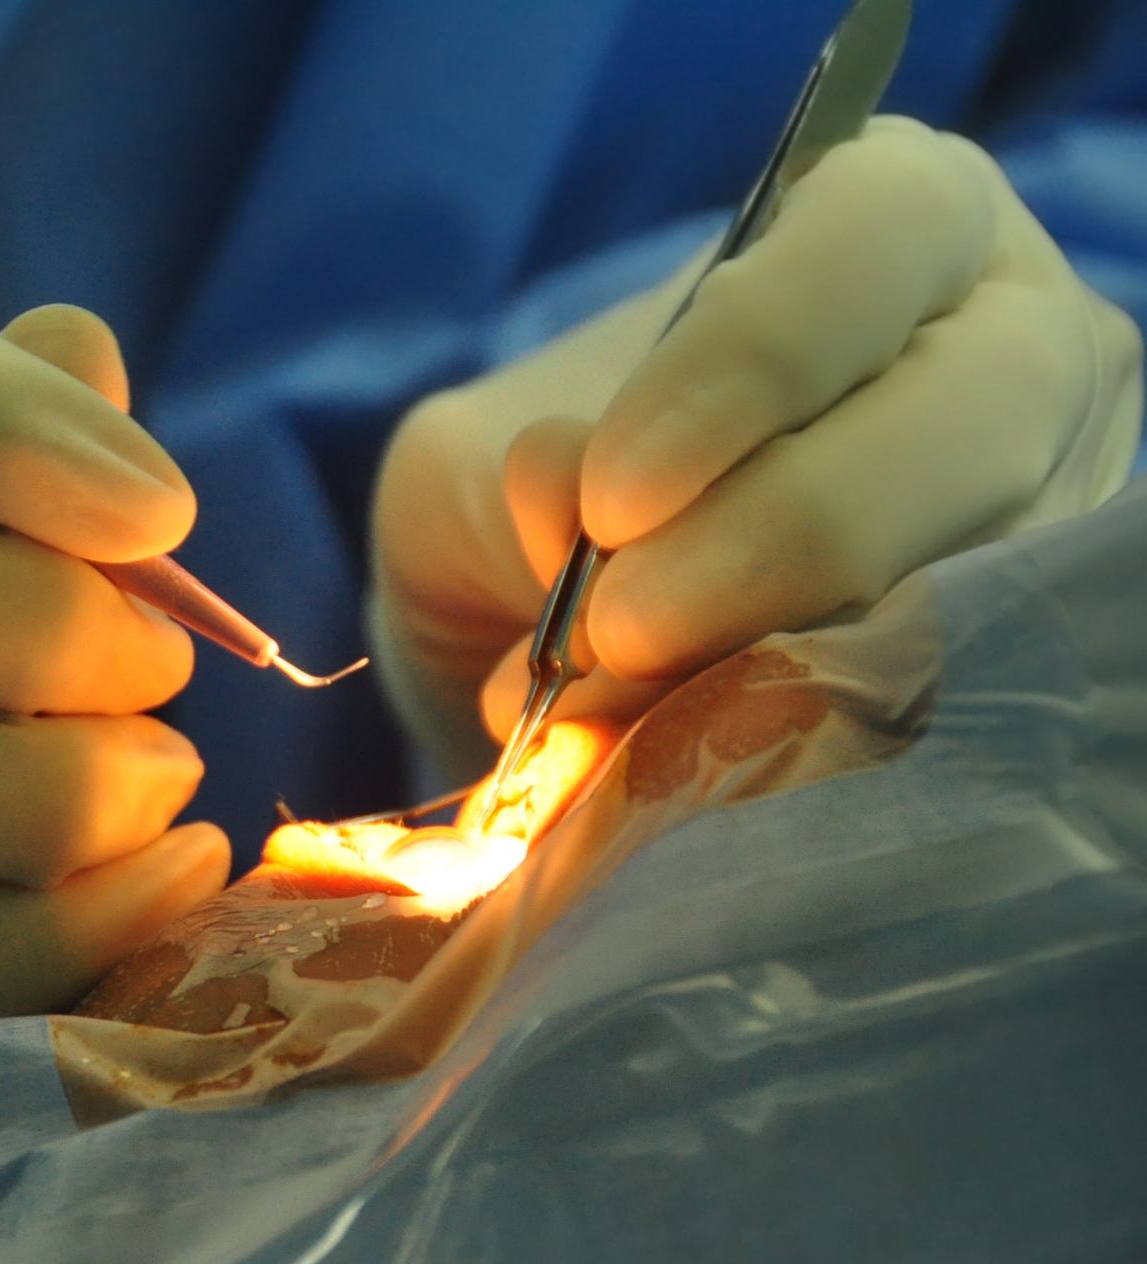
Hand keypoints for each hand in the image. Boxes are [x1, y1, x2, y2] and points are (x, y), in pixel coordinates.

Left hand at [370, 118, 1141, 755]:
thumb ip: (515, 479)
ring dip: (768, 667)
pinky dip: (785, 752)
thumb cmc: (536, 491)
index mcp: (902, 226)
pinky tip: (668, 771)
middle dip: (774, 538)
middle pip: (964, 422)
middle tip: (618, 623)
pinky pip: (934, 710)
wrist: (541, 625)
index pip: (877, 240)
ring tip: (603, 712)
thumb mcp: (487, 451)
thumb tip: (580, 528)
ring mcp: (1042, 509)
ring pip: (960, 584)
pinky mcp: (1021, 654)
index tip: (611, 492)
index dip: (749, 363)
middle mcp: (1016, 351)